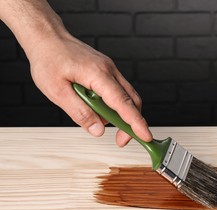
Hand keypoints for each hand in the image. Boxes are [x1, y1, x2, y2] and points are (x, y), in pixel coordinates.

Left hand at [27, 33, 152, 145]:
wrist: (48, 38)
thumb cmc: (49, 59)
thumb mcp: (57, 91)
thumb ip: (79, 112)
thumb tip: (98, 130)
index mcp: (98, 74)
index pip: (122, 103)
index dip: (136, 122)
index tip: (145, 136)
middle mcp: (109, 71)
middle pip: (132, 101)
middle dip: (131, 123)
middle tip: (120, 140)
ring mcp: (110, 70)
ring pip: (126, 97)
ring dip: (118, 114)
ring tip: (96, 118)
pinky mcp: (107, 72)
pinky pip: (117, 91)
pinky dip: (112, 105)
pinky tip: (96, 108)